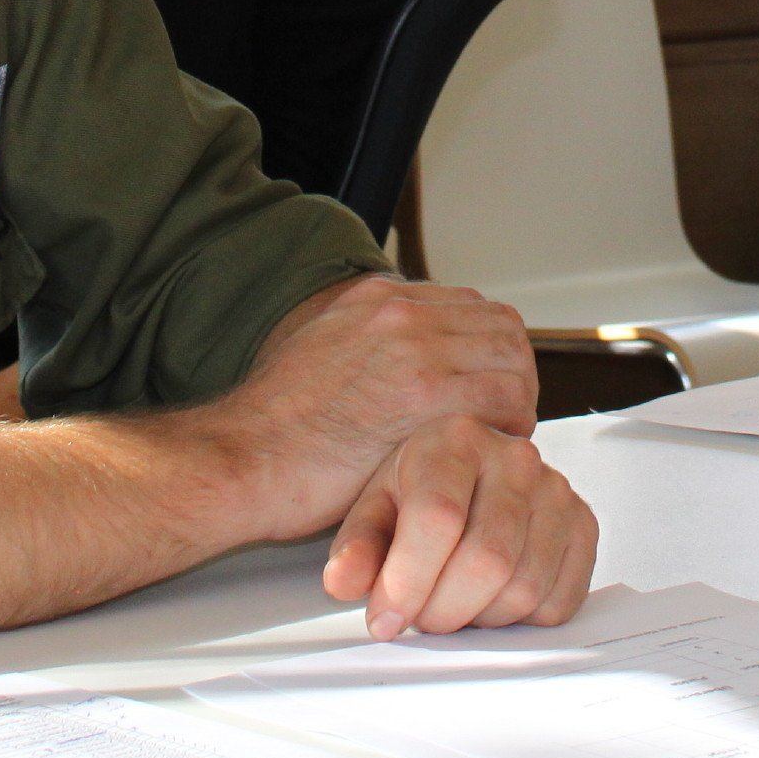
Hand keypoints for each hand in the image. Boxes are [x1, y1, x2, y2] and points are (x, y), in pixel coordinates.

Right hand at [211, 275, 538, 542]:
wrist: (242, 459)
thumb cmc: (272, 431)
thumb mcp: (318, 354)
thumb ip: (369, 348)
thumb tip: (402, 370)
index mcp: (376, 299)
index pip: (471, 307)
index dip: (489, 352)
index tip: (486, 387)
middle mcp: (400, 311)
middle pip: (501, 326)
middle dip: (512, 372)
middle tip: (505, 417)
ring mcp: (415, 346)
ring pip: (512, 358)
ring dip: (517, 399)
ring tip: (499, 439)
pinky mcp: (425, 392)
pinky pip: (506, 399)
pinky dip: (510, 426)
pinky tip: (488, 456)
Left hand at [322, 414, 595, 639]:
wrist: (466, 478)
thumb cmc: (417, 494)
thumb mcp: (374, 514)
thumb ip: (356, 550)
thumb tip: (345, 582)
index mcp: (454, 439)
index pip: (438, 517)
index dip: (407, 582)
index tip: (385, 617)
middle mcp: (514, 457)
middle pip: (487, 559)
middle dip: (443, 610)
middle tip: (420, 617)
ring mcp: (556, 490)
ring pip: (524, 587)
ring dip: (480, 619)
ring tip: (453, 604)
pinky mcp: (583, 526)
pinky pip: (560, 600)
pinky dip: (521, 621)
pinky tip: (491, 600)